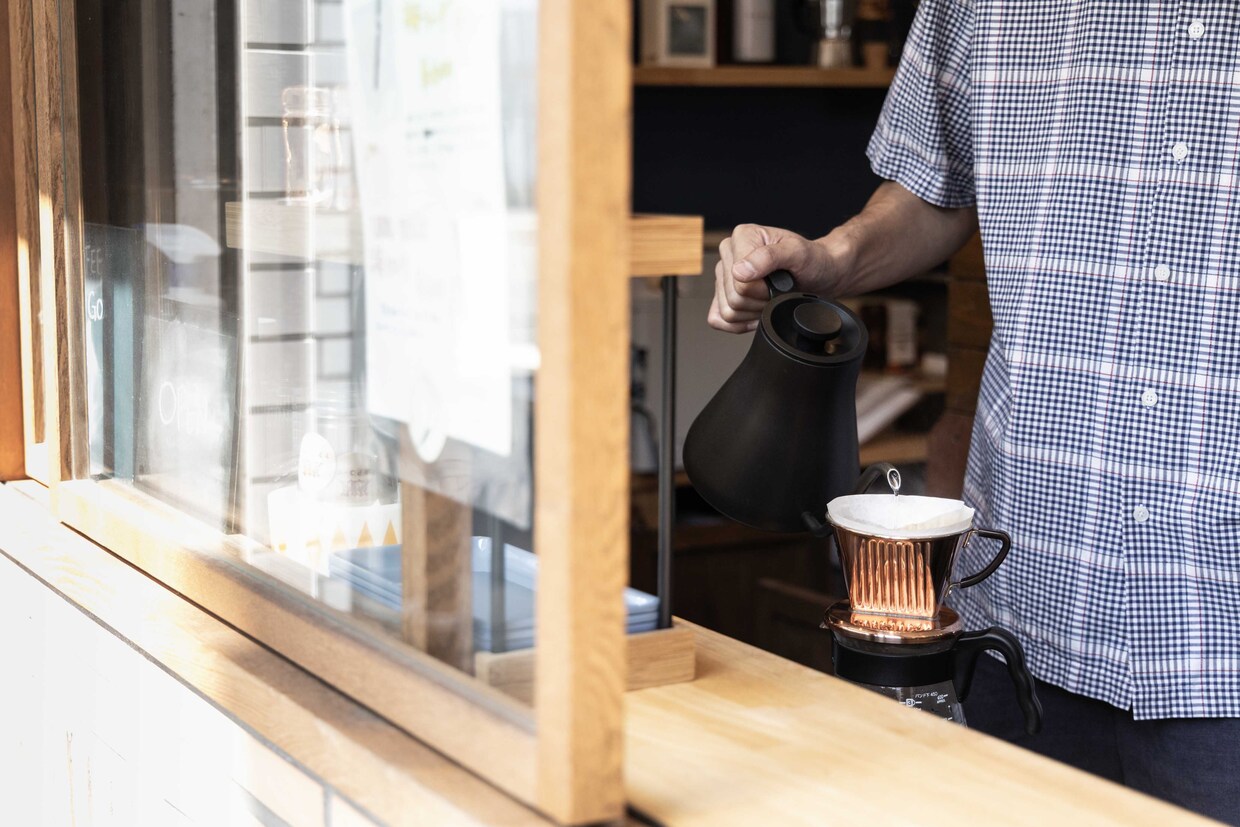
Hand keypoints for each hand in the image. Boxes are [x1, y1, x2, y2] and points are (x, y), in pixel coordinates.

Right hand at [708, 224, 836, 332]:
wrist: (820, 274)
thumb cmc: (811, 260)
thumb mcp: (798, 253)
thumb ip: (769, 257)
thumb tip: (739, 271)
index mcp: (742, 237)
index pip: (738, 281)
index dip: (763, 289)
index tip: (780, 280)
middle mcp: (729, 254)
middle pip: (733, 298)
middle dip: (760, 301)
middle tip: (778, 289)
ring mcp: (724, 276)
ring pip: (727, 312)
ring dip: (754, 312)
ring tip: (770, 297)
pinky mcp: (722, 296)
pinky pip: (719, 320)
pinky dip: (741, 323)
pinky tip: (757, 310)